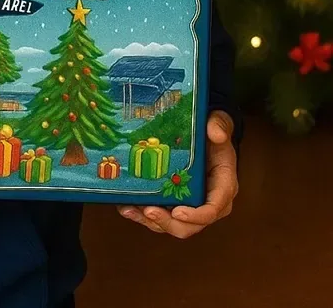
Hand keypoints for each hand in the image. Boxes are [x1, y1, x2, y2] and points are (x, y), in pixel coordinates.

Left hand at [117, 110, 237, 237]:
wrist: (205, 133)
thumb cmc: (212, 132)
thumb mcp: (220, 124)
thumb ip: (219, 126)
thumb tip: (216, 133)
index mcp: (223, 186)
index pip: (213, 209)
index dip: (196, 215)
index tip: (178, 212)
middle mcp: (208, 201)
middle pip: (191, 225)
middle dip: (168, 222)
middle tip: (148, 211)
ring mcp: (190, 204)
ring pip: (172, 224)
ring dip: (151, 221)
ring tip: (130, 210)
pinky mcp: (175, 201)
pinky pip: (161, 214)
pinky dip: (143, 214)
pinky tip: (126, 206)